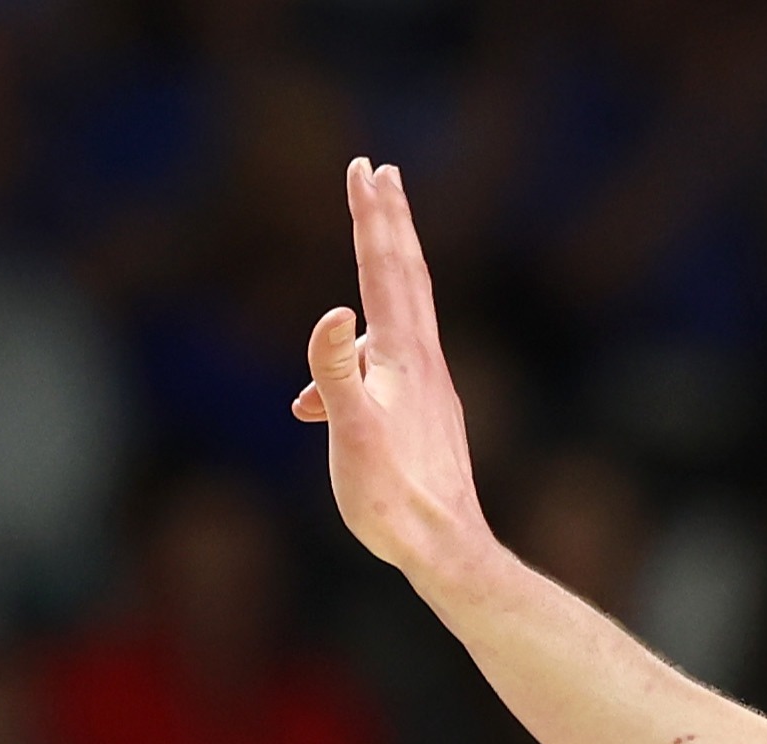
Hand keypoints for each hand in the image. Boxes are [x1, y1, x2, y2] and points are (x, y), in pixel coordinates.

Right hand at [294, 158, 492, 582]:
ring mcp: (431, 388)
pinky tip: (319, 406)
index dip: (371, 217)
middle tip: (382, 172)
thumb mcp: (352, 434)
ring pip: (402, 318)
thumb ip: (335, 372)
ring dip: (380, 283)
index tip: (364, 167)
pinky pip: (392, 364)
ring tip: (353, 283)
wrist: (447, 552)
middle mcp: (424, 362)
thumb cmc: (392, 500)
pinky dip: (360, 359)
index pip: (383, 269)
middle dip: (390, 222)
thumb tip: (332, 310)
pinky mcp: (429, 416)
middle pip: (406, 276)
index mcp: (403, 357)